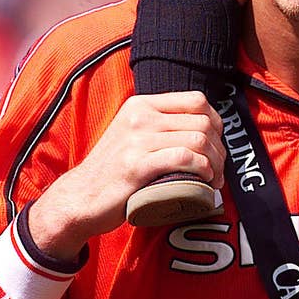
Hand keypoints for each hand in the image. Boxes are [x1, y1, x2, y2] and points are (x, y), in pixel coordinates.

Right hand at [28, 92, 224, 260]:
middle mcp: (140, 116)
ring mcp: (137, 140)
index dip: (215, 122)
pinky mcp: (136, 165)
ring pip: (197, 139)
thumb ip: (161, 124)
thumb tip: (204, 127)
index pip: (196, 100)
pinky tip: (204, 179)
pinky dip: (201, 168)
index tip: (217, 144)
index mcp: (142, 104)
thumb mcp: (134, 133)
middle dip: (219, 147)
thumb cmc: (114, 169)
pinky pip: (182, 157)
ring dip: (215, 162)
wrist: (79, 198)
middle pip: (202, 121)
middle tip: (219, 169)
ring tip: (214, 178)